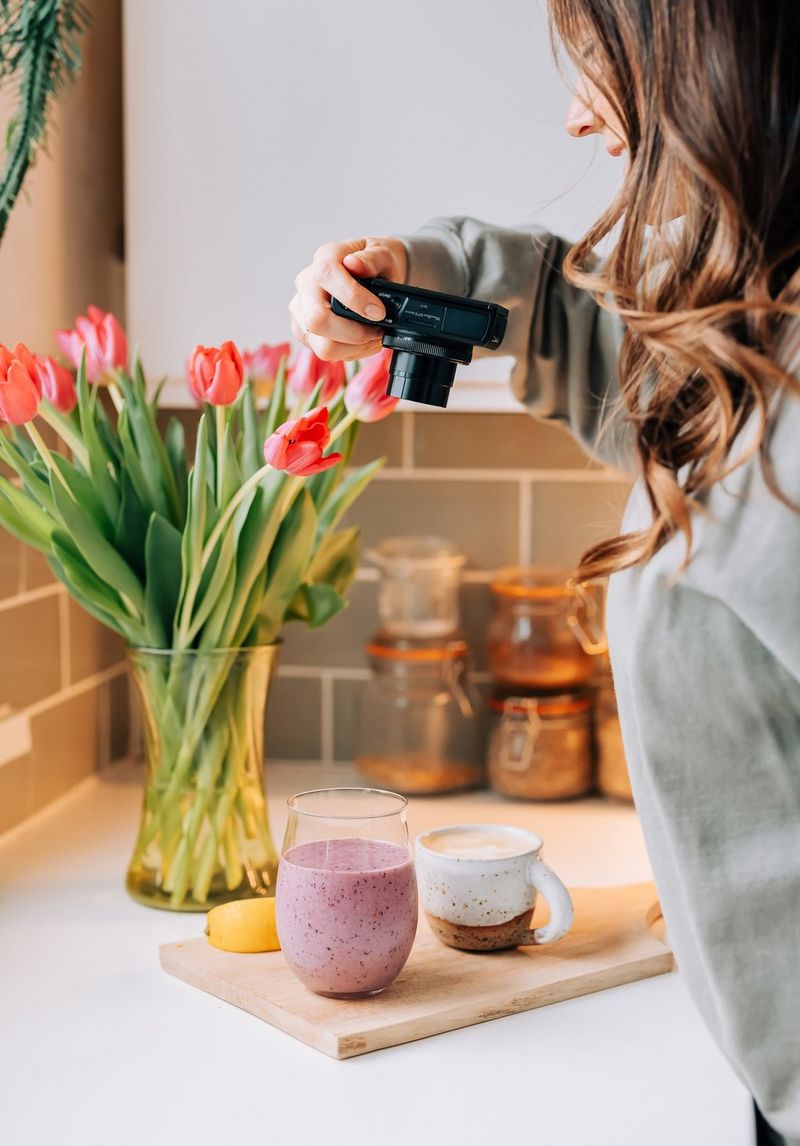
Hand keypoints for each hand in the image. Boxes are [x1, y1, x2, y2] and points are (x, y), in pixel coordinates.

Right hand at [289, 236, 407, 361]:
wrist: (371, 275)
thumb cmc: (376, 264)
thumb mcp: (384, 254)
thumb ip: (372, 259)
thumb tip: (355, 264)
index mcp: (324, 258)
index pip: (326, 276)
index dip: (354, 298)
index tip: (379, 312)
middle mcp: (306, 285)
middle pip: (316, 320)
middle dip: (354, 334)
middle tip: (377, 330)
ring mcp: (302, 311)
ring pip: (322, 345)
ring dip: (355, 347)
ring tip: (374, 337)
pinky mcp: (305, 332)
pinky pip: (325, 352)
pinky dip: (351, 352)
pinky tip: (363, 340)